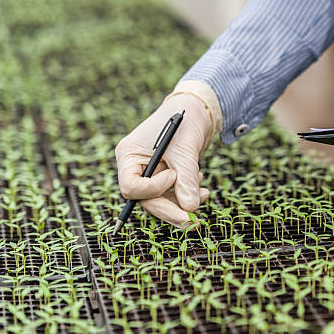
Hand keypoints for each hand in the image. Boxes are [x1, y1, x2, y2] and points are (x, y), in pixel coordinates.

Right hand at [115, 80, 221, 226]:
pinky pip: (171, 195)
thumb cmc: (186, 122)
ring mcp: (149, 173)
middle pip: (146, 200)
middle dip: (171, 210)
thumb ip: (187, 179)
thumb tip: (190, 209)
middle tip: (193, 222)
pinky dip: (187, 195)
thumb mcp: (186, 150)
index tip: (174, 175)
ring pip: (161, 201)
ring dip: (183, 203)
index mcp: (129, 156)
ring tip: (205, 192)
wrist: (196, 111)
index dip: (153, 189)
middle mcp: (135, 167)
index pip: (131, 187)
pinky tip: (203, 186)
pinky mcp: (163, 177)